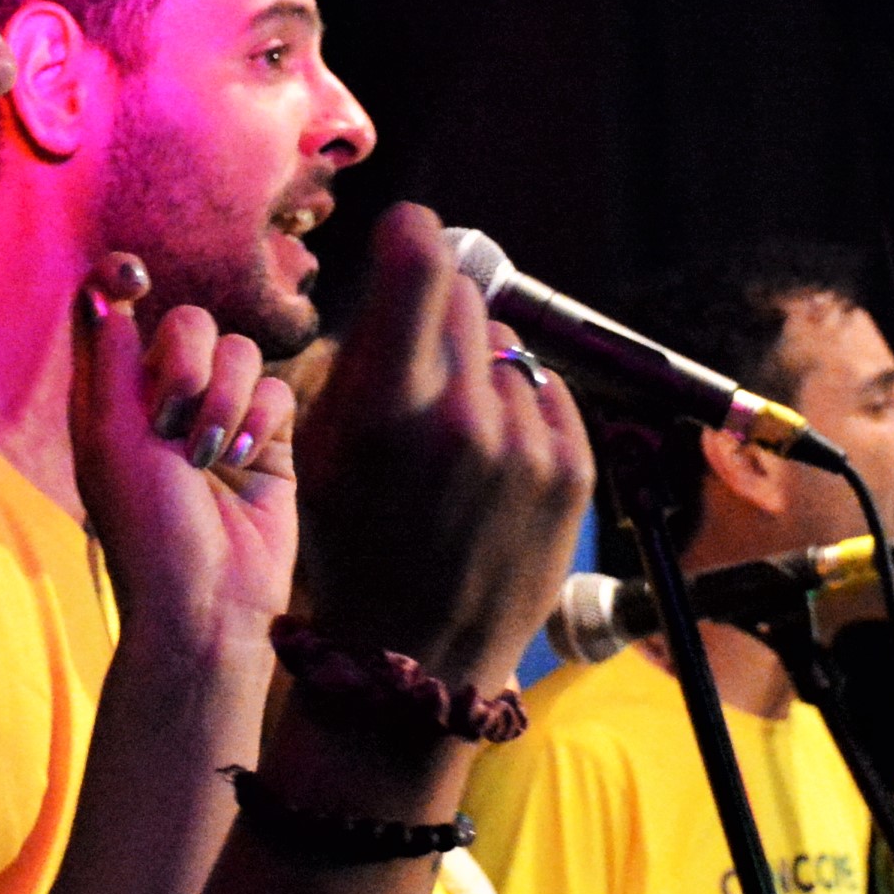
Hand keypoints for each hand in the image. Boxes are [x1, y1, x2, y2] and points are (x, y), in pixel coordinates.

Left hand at [70, 256, 299, 653]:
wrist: (208, 599)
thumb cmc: (145, 529)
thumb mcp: (111, 439)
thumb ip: (111, 359)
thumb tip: (106, 289)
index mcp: (112, 395)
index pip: (115, 310)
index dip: (123, 279)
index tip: (135, 277)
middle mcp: (166, 399)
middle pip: (189, 321)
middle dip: (187, 362)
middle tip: (170, 419)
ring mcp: (222, 416)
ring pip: (242, 350)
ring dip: (226, 398)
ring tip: (210, 456)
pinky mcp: (271, 440)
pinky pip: (279, 389)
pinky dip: (261, 419)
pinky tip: (244, 460)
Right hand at [288, 204, 588, 695]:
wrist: (414, 659)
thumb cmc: (352, 545)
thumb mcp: (320, 449)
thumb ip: (360, 354)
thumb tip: (409, 263)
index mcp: (387, 409)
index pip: (421, 260)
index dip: (411, 235)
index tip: (407, 238)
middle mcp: (465, 419)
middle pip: (465, 296)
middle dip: (437, 317)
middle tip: (417, 374)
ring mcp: (527, 447)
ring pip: (505, 349)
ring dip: (479, 373)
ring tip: (452, 445)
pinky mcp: (573, 471)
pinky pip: (545, 393)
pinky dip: (519, 413)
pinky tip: (490, 464)